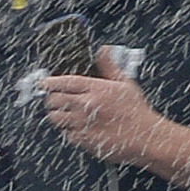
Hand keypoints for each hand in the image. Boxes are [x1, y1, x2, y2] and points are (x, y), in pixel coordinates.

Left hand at [38, 65, 189, 180]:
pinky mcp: (83, 141)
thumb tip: (103, 50)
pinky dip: (66, 130)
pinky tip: (75, 127)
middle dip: (51, 98)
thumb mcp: (125, 83)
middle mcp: (85, 106)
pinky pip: (65, 134)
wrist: (145, 139)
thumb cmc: (137, 112)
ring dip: (56, 114)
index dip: (49, 82)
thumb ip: (109, 66)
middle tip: (54, 98)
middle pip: (53, 100)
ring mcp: (82, 124)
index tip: (44, 83)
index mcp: (94, 89)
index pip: (62, 82)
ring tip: (62, 112)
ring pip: (55, 117)